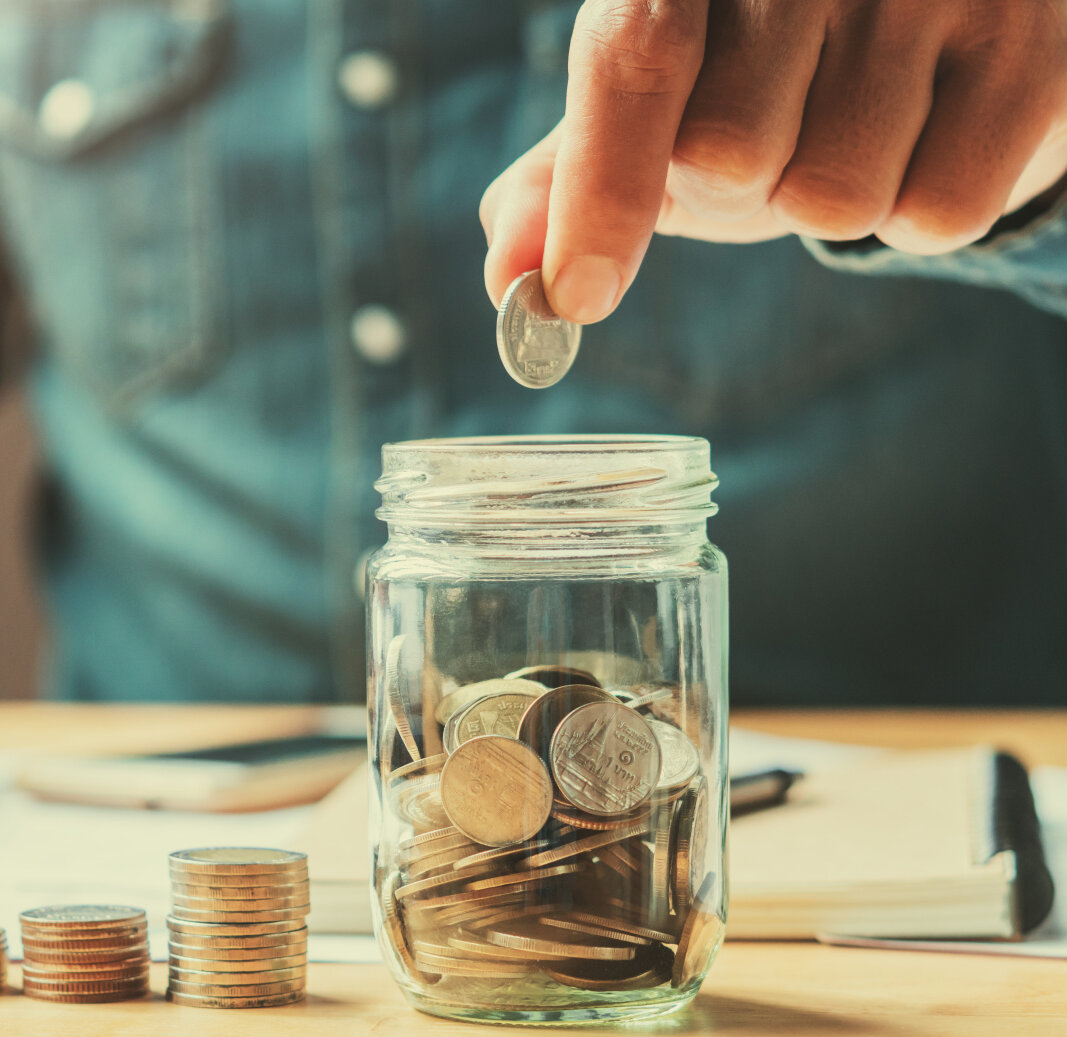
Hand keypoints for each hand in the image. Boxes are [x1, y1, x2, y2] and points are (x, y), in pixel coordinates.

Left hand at [481, 0, 1066, 322]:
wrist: (937, 23)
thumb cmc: (774, 70)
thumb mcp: (662, 108)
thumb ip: (573, 178)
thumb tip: (507, 277)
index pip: (633, 60)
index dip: (600, 191)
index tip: (576, 298)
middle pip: (735, 160)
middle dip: (748, 180)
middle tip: (786, 118)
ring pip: (838, 198)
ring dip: (836, 193)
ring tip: (868, 114)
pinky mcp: (1039, 43)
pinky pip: (939, 214)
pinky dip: (922, 205)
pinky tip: (936, 130)